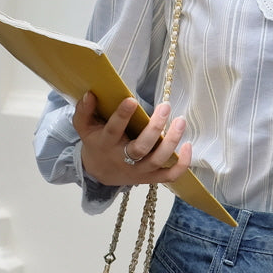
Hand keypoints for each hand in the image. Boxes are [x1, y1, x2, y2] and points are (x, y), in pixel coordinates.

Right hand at [72, 92, 192, 186]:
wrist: (98, 173)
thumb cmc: (96, 142)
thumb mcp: (84, 127)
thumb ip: (84, 110)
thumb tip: (90, 94)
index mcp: (105, 144)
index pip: (113, 130)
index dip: (122, 116)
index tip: (132, 100)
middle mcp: (122, 159)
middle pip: (141, 148)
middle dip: (155, 127)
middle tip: (165, 106)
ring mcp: (138, 171)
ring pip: (158, 160)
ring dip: (171, 141)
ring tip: (181, 121)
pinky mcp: (150, 178)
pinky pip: (169, 176)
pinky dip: (182, 164)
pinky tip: (188, 145)